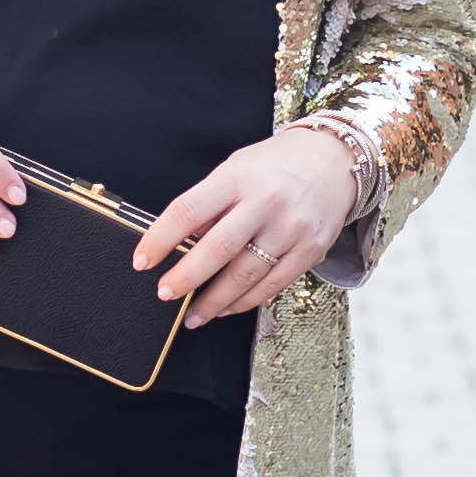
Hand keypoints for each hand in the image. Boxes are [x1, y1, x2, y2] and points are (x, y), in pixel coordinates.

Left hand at [137, 125, 361, 327]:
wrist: (334, 161)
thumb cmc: (273, 167)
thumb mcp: (236, 170)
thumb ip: (210, 204)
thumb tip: (179, 246)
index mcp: (238, 177)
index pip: (189, 210)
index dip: (160, 238)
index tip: (141, 261)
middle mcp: (266, 201)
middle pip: (218, 248)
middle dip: (186, 277)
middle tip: (164, 294)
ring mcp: (291, 227)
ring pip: (245, 275)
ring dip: (214, 301)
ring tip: (192, 315)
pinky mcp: (311, 250)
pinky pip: (272, 285)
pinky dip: (244, 302)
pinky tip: (225, 309)